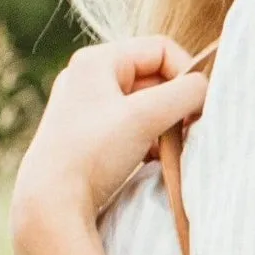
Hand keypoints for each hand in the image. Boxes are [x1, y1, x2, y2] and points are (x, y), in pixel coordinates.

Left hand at [11, 36, 207, 237]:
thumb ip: (185, 93)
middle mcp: (87, 78)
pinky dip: (149, 140)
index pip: (160, 49)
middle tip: (187, 131)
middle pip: (153, 77)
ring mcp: (85, 108)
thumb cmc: (93, 153)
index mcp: (96, 61)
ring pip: (144, 105)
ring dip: (164, 124)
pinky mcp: (88, 136)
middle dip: (175, 104)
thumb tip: (204, 89)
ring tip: (168, 148)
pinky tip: (152, 160)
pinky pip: (131, 127)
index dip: (186, 74)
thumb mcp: (145, 116)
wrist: (51, 205)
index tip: (197, 108)